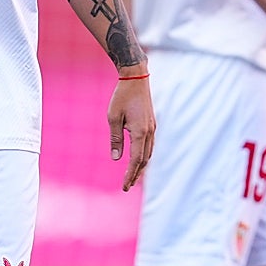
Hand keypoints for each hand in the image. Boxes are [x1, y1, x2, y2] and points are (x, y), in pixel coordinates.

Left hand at [107, 74, 155, 190]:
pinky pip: (150, 145)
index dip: (130, 174)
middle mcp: (149, 132)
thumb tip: (116, 158)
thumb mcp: (113, 118)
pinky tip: (139, 160)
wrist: (136, 78)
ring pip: (149, 153)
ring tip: (133, 177)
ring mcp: (152, 128)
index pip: (136, 160)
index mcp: (140, 132)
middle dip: (136, 174)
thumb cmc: (122, 97)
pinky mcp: (151, 124)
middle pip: (145, 160)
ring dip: (142, 167)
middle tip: (127, 187)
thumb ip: (115, 139)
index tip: (124, 187)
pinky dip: (145, 156)